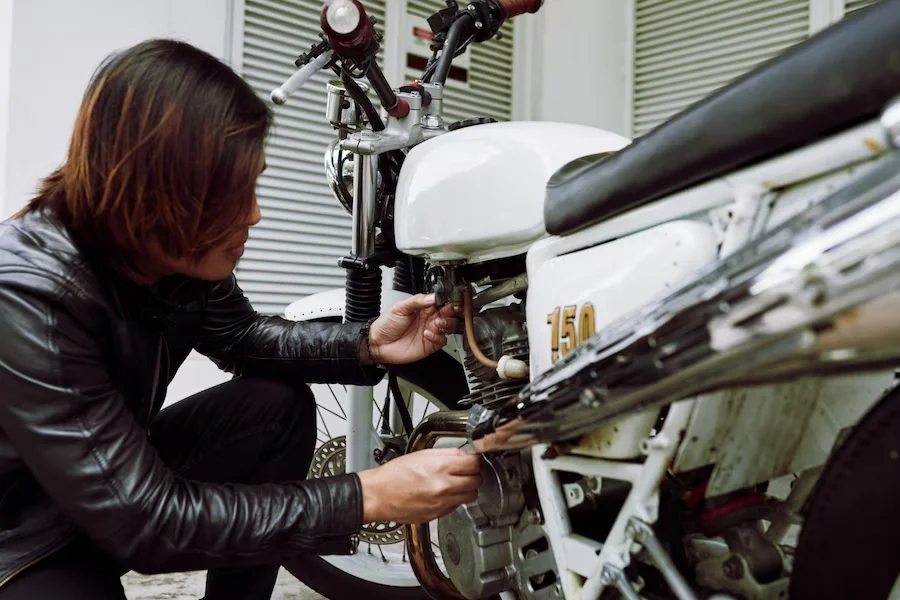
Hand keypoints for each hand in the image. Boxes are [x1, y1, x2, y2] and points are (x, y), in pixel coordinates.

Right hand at [356, 448, 481, 523]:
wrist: (378, 495)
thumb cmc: (394, 475)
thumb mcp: (422, 454)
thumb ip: (447, 454)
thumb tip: (465, 454)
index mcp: (440, 468)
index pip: (474, 463)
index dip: (475, 460)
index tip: (473, 459)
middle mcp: (444, 487)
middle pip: (476, 481)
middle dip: (473, 474)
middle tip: (466, 471)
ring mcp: (442, 503)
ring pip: (471, 496)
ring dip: (468, 488)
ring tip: (457, 482)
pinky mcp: (438, 515)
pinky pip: (457, 506)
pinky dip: (455, 499)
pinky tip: (445, 493)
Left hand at [364, 294, 460, 365]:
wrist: (379, 343)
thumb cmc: (387, 324)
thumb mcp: (400, 307)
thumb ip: (417, 301)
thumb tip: (432, 297)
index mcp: (424, 308)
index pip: (441, 302)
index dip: (447, 301)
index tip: (447, 301)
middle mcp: (430, 319)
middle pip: (450, 314)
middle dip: (451, 312)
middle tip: (444, 312)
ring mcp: (431, 331)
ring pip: (450, 327)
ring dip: (447, 324)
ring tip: (438, 323)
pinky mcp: (430, 344)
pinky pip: (442, 340)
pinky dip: (438, 337)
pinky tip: (428, 334)